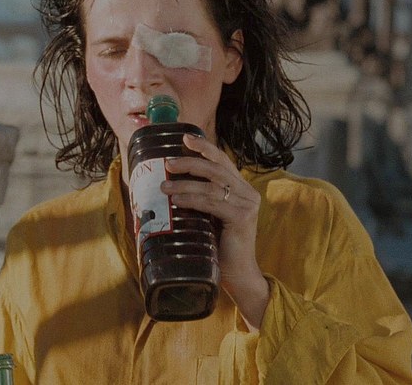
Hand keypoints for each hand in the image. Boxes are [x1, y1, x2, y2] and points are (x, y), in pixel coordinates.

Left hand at [161, 134, 268, 329]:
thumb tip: (166, 185)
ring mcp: (247, 205)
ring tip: (164, 185)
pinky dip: (192, 200)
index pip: (221, 161)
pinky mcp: (242, 218)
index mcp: (240, 188)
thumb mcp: (207, 216)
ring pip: (211, 185)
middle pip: (216, 168)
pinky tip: (177, 200)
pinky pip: (213, 203)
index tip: (185, 138)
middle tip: (168, 163)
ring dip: (184, 184)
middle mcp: (247, 192)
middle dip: (190, 162)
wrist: (238, 274)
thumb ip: (198, 199)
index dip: (204, 148)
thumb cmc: (218, 246)